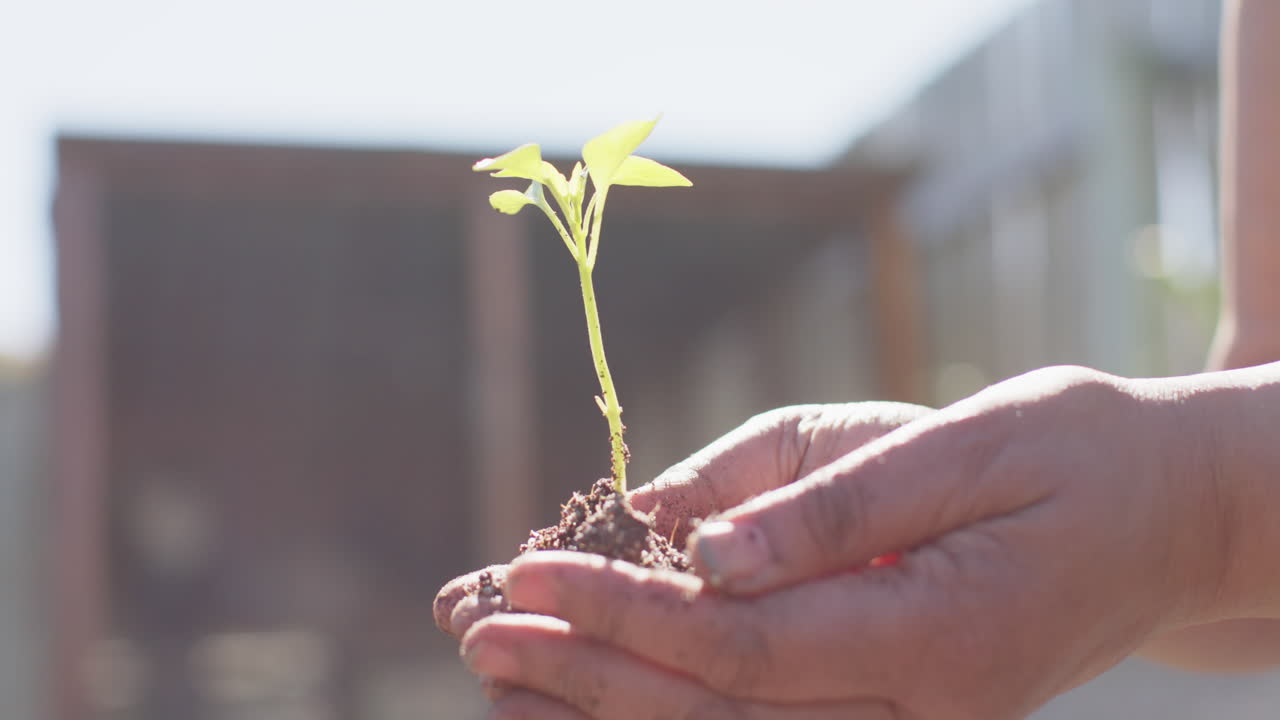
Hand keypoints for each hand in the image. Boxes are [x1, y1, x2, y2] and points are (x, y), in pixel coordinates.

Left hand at [460, 366, 1230, 718]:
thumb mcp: (971, 443)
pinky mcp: (900, 708)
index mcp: (943, 637)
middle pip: (723, 712)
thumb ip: (838, 502)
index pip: (745, 646)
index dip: (626, 617)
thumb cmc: (1079, 454)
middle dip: (589, 674)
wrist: (1171, 516)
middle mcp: (924, 708)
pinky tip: (599, 687)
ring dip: (612, 706)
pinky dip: (674, 707)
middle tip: (479, 633)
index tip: (528, 579)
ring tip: (505, 672)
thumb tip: (698, 543)